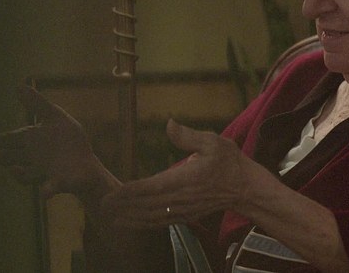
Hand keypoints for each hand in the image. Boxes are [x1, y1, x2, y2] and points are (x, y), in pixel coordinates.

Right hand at [0, 86, 116, 198]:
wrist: (85, 165)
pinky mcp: (59, 182)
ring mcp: (45, 171)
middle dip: (5, 158)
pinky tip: (44, 193)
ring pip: (28, 174)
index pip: (15, 138)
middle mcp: (35, 157)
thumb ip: (36, 103)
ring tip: (14, 169)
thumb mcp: (54, 117)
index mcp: (34, 140)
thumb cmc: (68, 140)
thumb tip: (17, 85)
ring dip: (20, 174)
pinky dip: (47, 191)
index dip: (3, 140)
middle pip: (16, 157)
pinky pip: (50, 188)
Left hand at [100, 120, 250, 227]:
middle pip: (146, 206)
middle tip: (102, 207)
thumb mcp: (212, 141)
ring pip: (152, 217)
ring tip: (111, 219)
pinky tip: (133, 223)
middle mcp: (181, 198)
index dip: (130, 192)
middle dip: (123, 208)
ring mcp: (183, 210)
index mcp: (184, 179)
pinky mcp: (186, 216)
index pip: (151, 187)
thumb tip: (169, 124)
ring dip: (130, 219)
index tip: (112, 193)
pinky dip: (145, 224)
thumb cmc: (229, 162)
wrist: (246, 188)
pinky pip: (161, 222)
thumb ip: (188, 136)